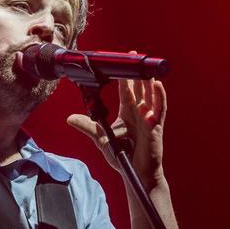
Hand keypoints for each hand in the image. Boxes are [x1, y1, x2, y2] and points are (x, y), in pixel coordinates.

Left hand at [67, 71, 166, 188]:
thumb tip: (70, 118)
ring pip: (150, 95)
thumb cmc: (122, 156)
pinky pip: (160, 108)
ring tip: (145, 67)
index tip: (121, 62)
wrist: (135, 173)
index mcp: (127, 113)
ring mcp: (149, 118)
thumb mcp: (100, 138)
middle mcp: (139, 112)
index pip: (126, 90)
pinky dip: (159, 96)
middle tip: (133, 55)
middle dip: (136, 73)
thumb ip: (87, 126)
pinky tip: (156, 85)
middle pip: (139, 88)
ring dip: (148, 81)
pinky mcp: (156, 126)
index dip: (124, 77)